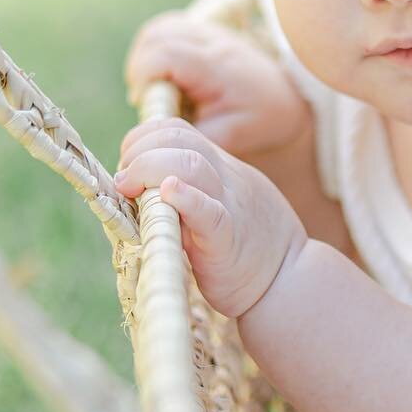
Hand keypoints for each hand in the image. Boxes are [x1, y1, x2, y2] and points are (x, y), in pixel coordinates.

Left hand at [114, 119, 306, 318]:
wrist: (288, 280)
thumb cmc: (248, 246)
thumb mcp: (225, 202)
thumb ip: (196, 187)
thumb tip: (148, 182)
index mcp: (222, 169)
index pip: (177, 130)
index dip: (144, 138)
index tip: (128, 165)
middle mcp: (226, 179)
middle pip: (179, 139)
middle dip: (139, 151)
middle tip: (123, 181)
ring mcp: (229, 207)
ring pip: (191, 165)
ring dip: (149, 167)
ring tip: (129, 188)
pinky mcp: (226, 242)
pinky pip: (208, 211)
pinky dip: (186, 198)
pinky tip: (169, 193)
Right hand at [124, 12, 306, 159]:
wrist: (288, 99)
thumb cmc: (261, 119)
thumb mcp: (231, 136)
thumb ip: (194, 136)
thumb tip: (157, 134)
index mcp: (217, 66)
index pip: (165, 55)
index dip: (143, 76)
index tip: (144, 101)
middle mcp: (213, 41)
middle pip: (156, 35)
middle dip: (140, 67)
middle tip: (147, 96)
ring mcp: (210, 31)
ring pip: (159, 28)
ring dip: (146, 55)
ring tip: (154, 86)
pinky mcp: (207, 31)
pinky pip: (169, 27)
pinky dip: (158, 48)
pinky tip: (166, 74)